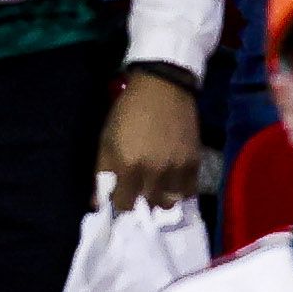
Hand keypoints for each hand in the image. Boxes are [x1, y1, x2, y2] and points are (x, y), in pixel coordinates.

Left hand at [96, 65, 204, 208]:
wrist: (162, 86)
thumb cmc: (128, 111)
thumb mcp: (107, 138)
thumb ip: (102, 172)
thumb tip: (98, 203)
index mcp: (128, 165)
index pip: (124, 205)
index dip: (121, 201)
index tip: (122, 194)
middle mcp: (153, 172)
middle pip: (148, 205)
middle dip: (141, 200)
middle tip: (140, 189)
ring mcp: (176, 169)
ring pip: (170, 202)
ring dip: (162, 197)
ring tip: (158, 187)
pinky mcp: (194, 162)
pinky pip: (189, 191)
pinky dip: (181, 190)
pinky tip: (173, 180)